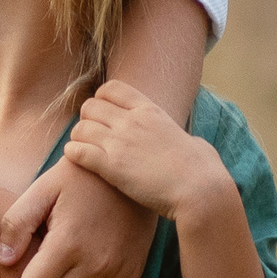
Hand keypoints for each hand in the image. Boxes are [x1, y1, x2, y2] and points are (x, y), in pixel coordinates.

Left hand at [61, 82, 232, 224]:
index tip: (103, 113)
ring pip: (80, 128)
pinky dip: (73, 154)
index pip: (111, 88)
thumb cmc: (203, 169)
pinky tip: (77, 160)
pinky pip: (77, 152)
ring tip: (83, 149)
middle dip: (87, 119)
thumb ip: (185, 139)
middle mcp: (131, 121)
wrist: (200, 190)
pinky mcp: (111, 167)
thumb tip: (192, 144)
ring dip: (78, 138)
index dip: (101, 98)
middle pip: (90, 106)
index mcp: (150, 111)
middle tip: (92, 136)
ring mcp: (120, 143)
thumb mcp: (194, 142)